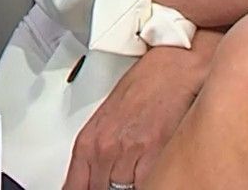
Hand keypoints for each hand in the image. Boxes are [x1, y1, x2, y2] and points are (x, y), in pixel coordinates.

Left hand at [63, 42, 215, 189]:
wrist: (172, 69)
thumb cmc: (142, 90)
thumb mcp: (107, 123)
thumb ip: (97, 156)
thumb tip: (96, 181)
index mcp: (88, 141)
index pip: (75, 186)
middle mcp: (105, 147)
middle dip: (109, 188)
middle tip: (119, 180)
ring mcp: (129, 151)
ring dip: (130, 186)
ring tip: (137, 175)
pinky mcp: (155, 153)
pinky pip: (147, 185)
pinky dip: (150, 183)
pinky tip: (150, 175)